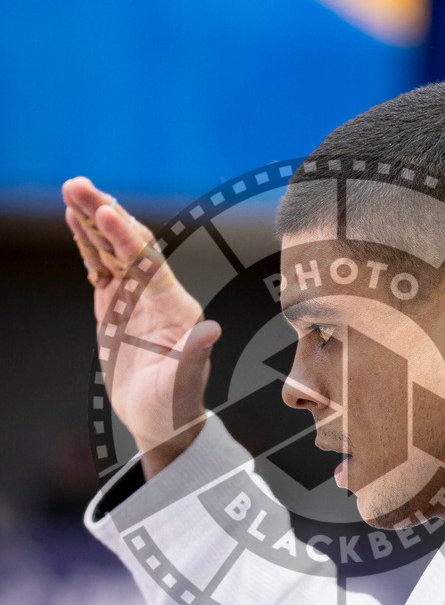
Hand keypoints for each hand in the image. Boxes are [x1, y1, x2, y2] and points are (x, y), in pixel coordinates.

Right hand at [63, 177, 221, 478]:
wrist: (163, 420)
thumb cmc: (175, 406)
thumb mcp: (183, 384)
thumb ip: (194, 354)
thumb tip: (212, 331)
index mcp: (176, 307)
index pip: (149, 264)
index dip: (126, 238)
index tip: (105, 212)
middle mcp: (157, 294)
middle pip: (129, 245)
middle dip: (104, 214)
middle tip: (77, 184)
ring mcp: (135, 297)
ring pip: (112, 250)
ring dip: (92, 220)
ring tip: (71, 190)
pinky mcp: (115, 304)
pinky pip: (100, 266)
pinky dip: (87, 243)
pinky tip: (73, 220)